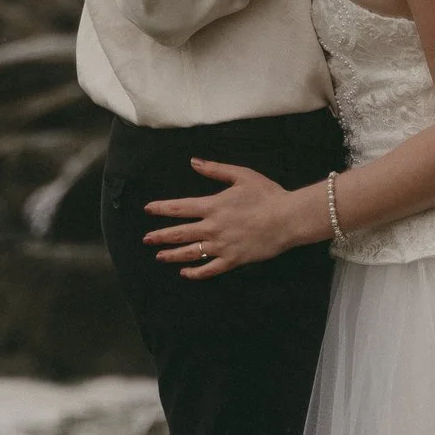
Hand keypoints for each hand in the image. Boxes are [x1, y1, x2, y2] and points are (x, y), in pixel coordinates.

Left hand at [143, 159, 319, 278]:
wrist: (287, 218)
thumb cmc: (267, 194)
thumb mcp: (241, 175)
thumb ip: (215, 169)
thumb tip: (193, 161)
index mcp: (213, 206)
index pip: (179, 208)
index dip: (161, 208)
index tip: (148, 209)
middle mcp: (212, 227)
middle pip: (179, 233)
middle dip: (160, 236)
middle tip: (146, 239)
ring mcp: (221, 246)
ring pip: (190, 253)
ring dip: (172, 255)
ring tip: (159, 256)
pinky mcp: (232, 259)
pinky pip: (209, 269)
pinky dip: (195, 272)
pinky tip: (185, 273)